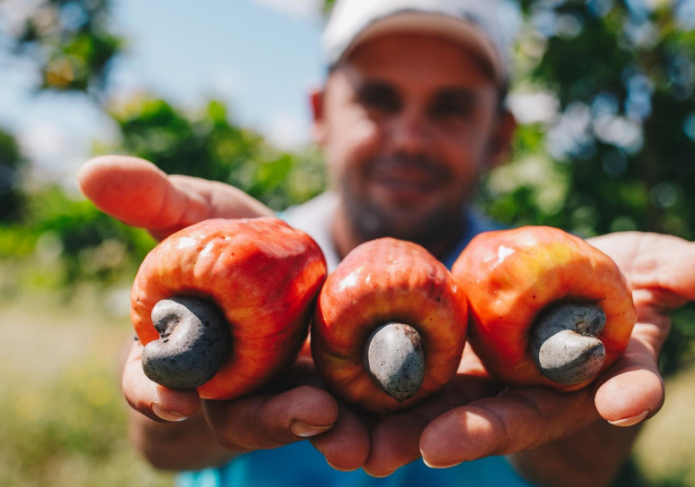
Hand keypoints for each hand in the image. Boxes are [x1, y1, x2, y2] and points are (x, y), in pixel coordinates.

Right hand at [80, 156, 367, 470]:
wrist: (283, 254)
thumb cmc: (225, 235)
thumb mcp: (194, 212)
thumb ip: (152, 199)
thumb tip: (89, 171)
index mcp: (176, 350)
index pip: (150, 384)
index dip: (155, 395)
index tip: (176, 401)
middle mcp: (223, 384)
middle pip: (236, 416)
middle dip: (269, 419)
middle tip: (309, 413)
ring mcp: (274, 391)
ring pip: (292, 419)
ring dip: (320, 426)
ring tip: (346, 423)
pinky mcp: (321, 386)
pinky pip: (337, 407)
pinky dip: (356, 414)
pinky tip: (378, 414)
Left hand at [354, 232, 694, 481]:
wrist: (559, 288)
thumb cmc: (618, 279)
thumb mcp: (661, 268)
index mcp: (603, 364)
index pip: (625, 380)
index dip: (631, 385)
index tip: (630, 395)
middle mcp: (545, 388)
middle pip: (518, 410)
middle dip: (482, 428)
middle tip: (437, 446)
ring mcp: (491, 383)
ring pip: (448, 410)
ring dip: (402, 430)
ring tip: (356, 448)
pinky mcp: (444, 369)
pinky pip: (404, 386)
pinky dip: (367, 401)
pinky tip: (326, 414)